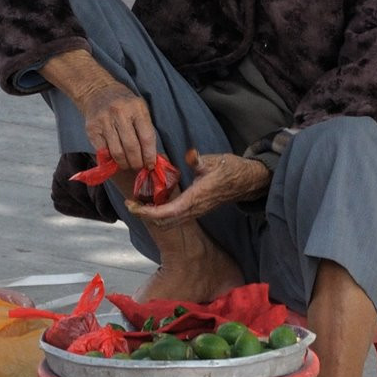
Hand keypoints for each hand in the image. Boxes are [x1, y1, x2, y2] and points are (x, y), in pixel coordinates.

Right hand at [43, 51, 155, 170]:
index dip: (150, 155)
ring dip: (125, 163)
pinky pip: (103, 151)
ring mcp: (104, 121)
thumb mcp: (139, 109)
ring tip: (128, 164)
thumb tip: (154, 156)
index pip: (146, 137)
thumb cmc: (124, 103)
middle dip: (137, 162)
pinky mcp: (92, 129)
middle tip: (139, 167)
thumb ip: (146, 129)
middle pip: (132, 147)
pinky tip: (115, 160)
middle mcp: (120, 113)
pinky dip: (110, 160)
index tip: (151, 165)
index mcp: (136, 108)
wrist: (97, 91)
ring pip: (117, 152)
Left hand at [129, 149, 269, 225]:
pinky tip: (153, 202)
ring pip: (168, 222)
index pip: (167, 212)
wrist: (246, 181)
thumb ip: (199, 160)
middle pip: (164, 222)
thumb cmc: (230, 169)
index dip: (147, 212)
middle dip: (144, 215)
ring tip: (138, 203)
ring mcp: (195, 212)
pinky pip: (174, 218)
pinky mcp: (195, 211)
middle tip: (130, 203)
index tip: (133, 205)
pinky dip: (160, 214)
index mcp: (196, 198)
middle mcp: (194, 209)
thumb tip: (190, 154)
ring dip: (151, 216)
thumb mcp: (215, 160)